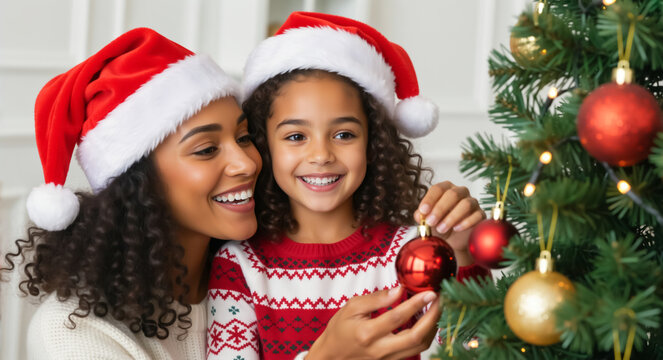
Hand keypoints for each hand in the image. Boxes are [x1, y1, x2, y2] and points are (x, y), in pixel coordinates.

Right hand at [306, 287, 440, 359]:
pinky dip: (425, 335)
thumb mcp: (351, 307)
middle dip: (432, 317)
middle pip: (415, 337)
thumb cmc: (339, 329)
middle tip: (439, 301)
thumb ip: (376, 299)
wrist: (331, 355)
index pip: (398, 317)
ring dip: (432, 327)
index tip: (430, 292)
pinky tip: (426, 322)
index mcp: (367, 333)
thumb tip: (399, 290)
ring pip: (419, 346)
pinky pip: (415, 350)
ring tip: (436, 309)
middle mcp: (379, 349)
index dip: (416, 303)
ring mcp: (387, 358)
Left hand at [414, 181, 485, 264]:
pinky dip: (466, 222)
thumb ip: (421, 216)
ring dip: (452, 217)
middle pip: (452, 194)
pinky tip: (456, 229)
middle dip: (440, 209)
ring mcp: (472, 202)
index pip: (438, 188)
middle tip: (431, 222)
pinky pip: (477, 215)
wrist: (452, 239)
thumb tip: (420, 214)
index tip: (423, 211)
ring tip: (441, 229)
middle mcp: (460, 192)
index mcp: (445, 189)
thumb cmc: (437, 225)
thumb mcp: (426, 221)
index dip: (430, 199)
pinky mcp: (480, 214)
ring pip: (466, 204)